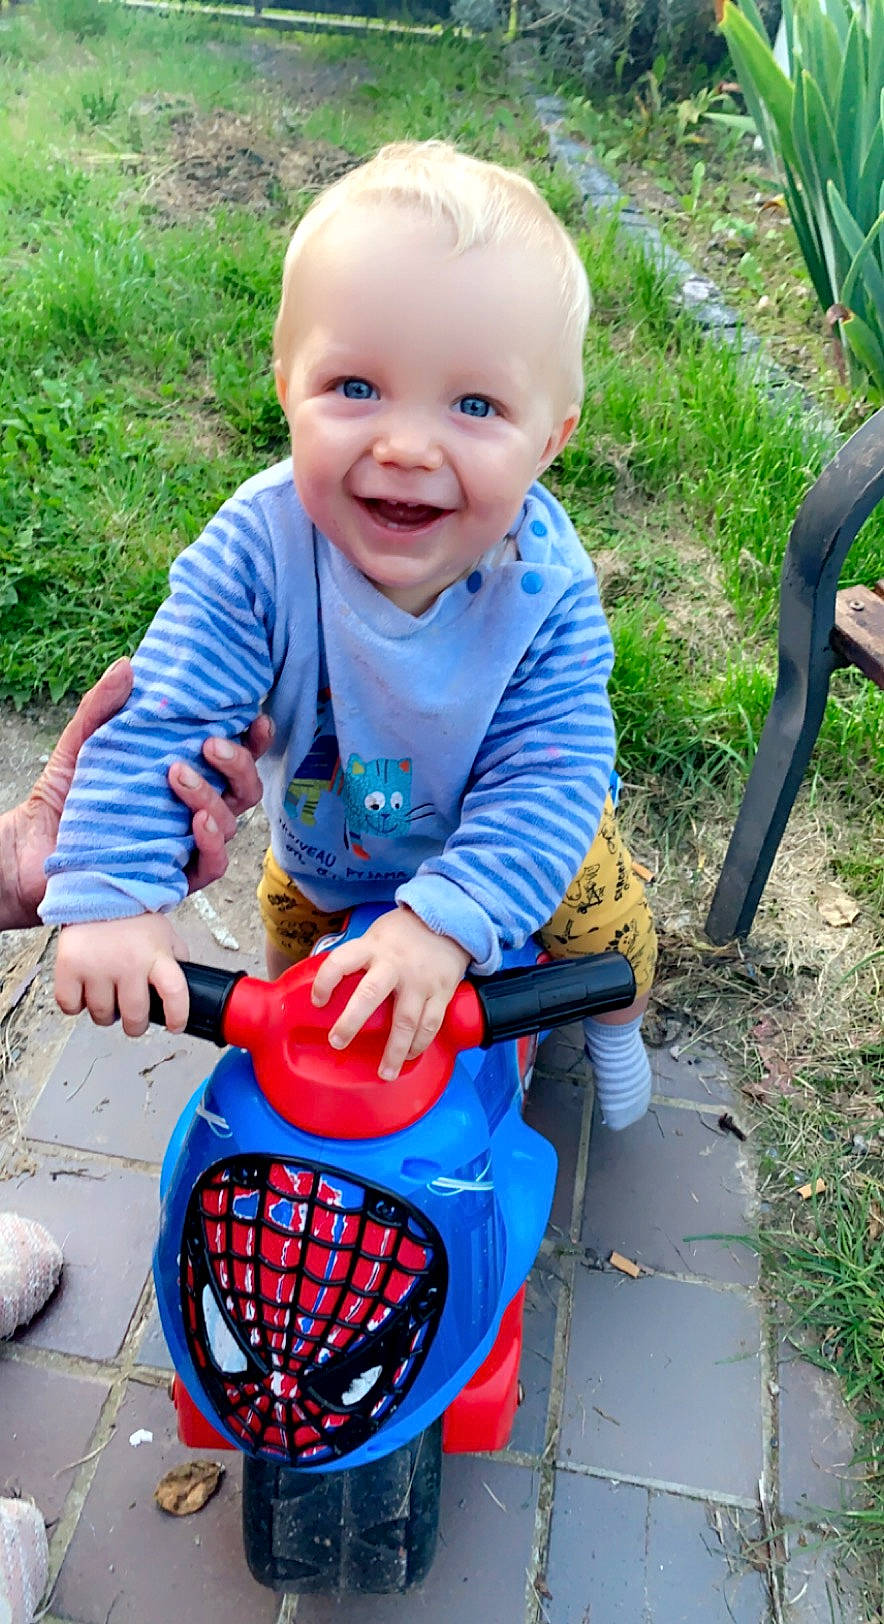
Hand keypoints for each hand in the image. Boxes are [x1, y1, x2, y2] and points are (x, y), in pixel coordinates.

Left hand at [0, 653, 270, 932]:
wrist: (33, 849)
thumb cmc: (64, 797)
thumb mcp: (82, 743)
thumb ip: (103, 706)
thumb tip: (128, 665)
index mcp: (185, 775)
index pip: (233, 757)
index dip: (255, 740)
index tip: (254, 718)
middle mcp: (194, 810)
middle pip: (244, 790)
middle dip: (238, 764)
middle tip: (209, 744)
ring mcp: (187, 844)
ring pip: (231, 823)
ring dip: (213, 798)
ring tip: (178, 776)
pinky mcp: (176, 875)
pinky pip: (213, 864)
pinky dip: (213, 842)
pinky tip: (197, 824)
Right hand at [54, 914, 189, 1035]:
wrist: (95, 891)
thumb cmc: (131, 917)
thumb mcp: (163, 935)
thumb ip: (176, 960)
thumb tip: (183, 987)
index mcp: (156, 955)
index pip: (175, 993)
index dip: (178, 1016)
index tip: (175, 1026)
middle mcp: (128, 963)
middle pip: (135, 1016)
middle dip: (136, 1025)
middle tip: (133, 1018)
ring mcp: (97, 966)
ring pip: (102, 1015)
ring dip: (105, 1013)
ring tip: (107, 996)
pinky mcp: (69, 967)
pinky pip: (71, 1006)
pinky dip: (76, 1004)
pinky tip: (84, 990)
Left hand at [310, 906, 470, 1081]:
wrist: (450, 921)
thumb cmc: (404, 932)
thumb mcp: (375, 935)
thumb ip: (357, 957)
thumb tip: (327, 983)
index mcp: (372, 948)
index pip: (341, 962)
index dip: (325, 981)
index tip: (317, 1001)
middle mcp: (394, 964)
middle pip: (370, 994)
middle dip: (352, 1022)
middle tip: (338, 1042)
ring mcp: (420, 981)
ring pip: (406, 1020)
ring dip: (395, 1050)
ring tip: (384, 1074)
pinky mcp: (442, 992)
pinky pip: (431, 1024)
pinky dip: (420, 1044)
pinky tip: (410, 1057)